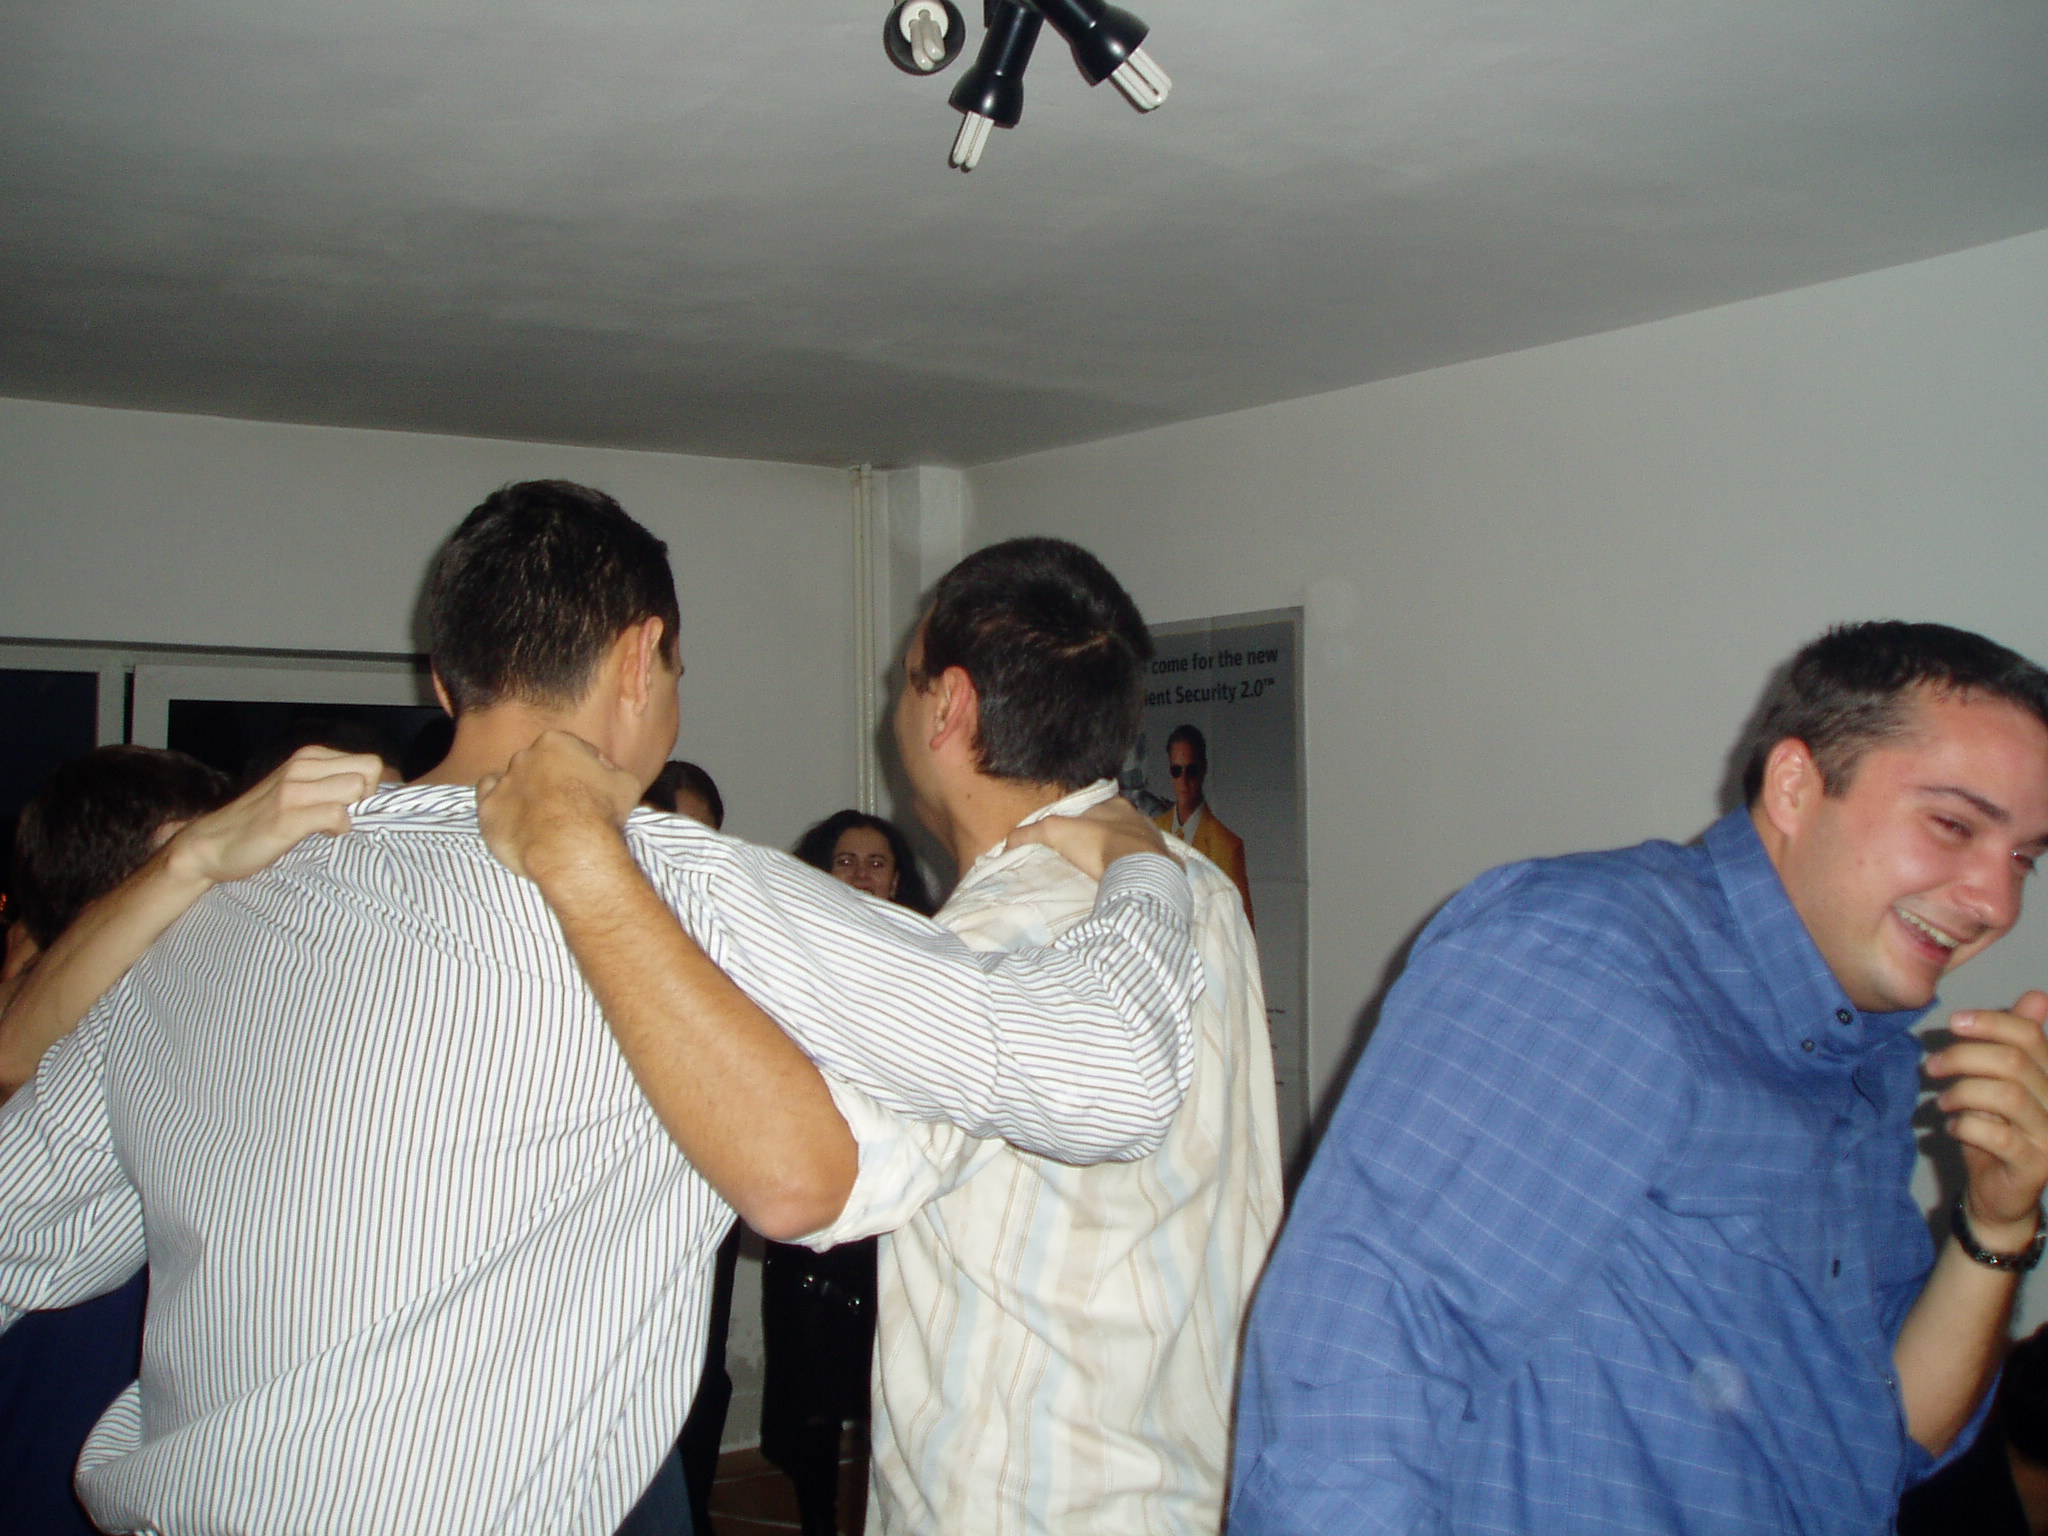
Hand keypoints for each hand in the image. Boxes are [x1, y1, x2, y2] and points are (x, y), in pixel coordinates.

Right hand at [166, 746, 382, 885]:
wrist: (212, 844)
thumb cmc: (262, 820)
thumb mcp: (299, 789)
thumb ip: (331, 784)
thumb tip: (378, 793)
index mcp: (309, 757)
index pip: (370, 761)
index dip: (371, 788)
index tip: (352, 808)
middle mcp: (302, 765)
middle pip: (370, 769)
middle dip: (367, 797)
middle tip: (344, 816)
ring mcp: (293, 788)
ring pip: (357, 788)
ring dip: (352, 812)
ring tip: (328, 826)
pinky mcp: (287, 815)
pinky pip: (337, 814)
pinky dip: (337, 829)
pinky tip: (319, 836)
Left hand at [477, 729, 640, 882]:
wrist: (571, 847)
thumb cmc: (601, 814)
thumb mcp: (626, 783)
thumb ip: (611, 770)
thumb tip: (604, 770)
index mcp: (556, 742)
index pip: (572, 749)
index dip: (585, 769)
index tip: (592, 788)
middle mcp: (524, 756)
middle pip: (539, 764)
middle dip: (551, 779)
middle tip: (567, 805)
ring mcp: (503, 783)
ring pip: (511, 780)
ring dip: (523, 791)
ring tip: (539, 815)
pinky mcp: (488, 810)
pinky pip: (487, 800)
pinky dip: (499, 806)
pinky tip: (515, 819)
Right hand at [1008, 795, 1181, 880]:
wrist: (1139, 871)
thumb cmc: (1098, 844)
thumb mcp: (1056, 832)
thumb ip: (1031, 832)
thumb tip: (1009, 841)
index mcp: (1115, 804)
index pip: (1093, 807)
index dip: (1078, 819)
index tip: (1068, 836)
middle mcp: (1137, 817)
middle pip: (1112, 824)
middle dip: (1100, 836)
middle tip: (1084, 855)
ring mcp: (1153, 840)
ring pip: (1130, 843)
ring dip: (1118, 853)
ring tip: (1102, 870)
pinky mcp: (1162, 862)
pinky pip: (1144, 863)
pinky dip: (1133, 869)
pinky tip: (1123, 880)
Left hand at [1926, 991, 2047, 1246]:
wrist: (1999, 1195)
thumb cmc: (1995, 1133)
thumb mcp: (1998, 1084)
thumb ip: (2012, 1045)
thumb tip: (2036, 997)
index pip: (2030, 1036)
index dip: (1991, 1022)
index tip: (1953, 1022)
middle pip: (2014, 1062)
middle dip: (1964, 1056)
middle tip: (1932, 1065)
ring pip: (2007, 1096)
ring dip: (1962, 1092)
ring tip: (1941, 1100)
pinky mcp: (2036, 1166)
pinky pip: (1998, 1136)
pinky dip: (1965, 1125)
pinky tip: (1951, 1126)